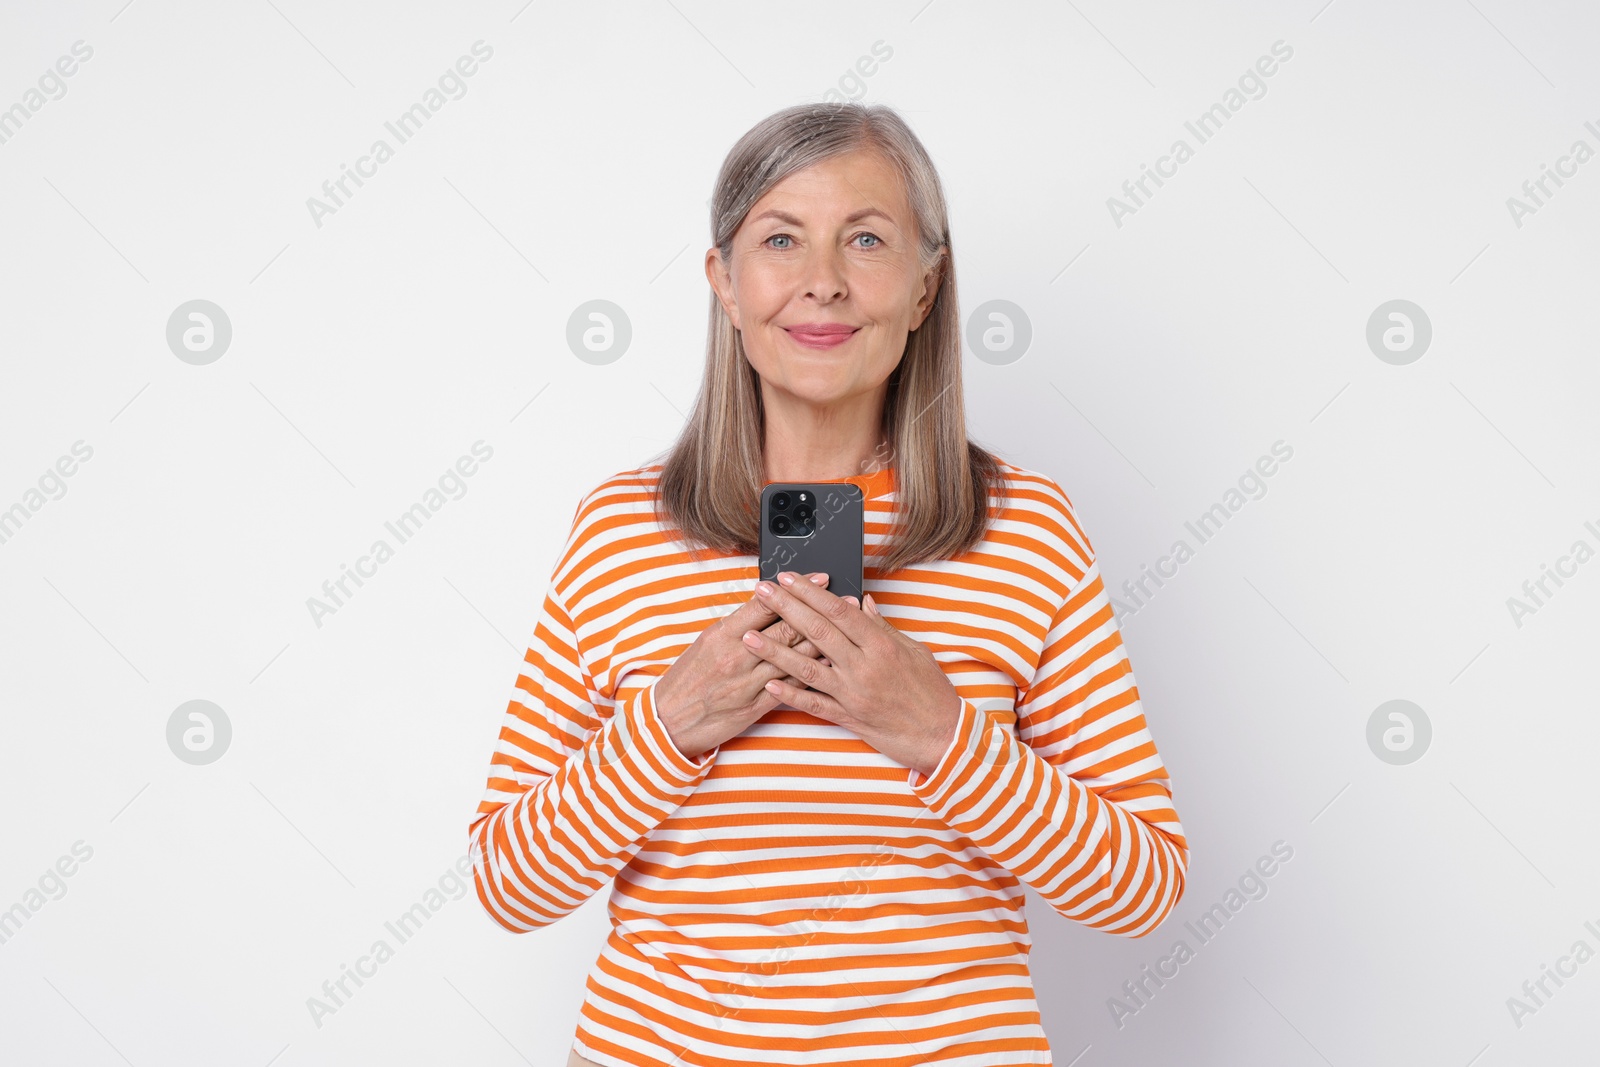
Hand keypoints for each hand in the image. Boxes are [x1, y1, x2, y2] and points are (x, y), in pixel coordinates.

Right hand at [653, 572, 834, 761]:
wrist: (669, 721)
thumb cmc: (687, 679)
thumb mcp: (705, 643)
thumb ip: (736, 625)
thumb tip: (766, 603)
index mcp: (722, 635)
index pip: (764, 605)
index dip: (795, 590)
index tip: (817, 577)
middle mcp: (737, 656)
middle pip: (785, 628)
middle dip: (818, 610)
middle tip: (843, 595)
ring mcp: (748, 682)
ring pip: (793, 656)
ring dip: (824, 639)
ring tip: (847, 625)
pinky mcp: (756, 706)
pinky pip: (790, 687)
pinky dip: (812, 673)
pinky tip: (831, 662)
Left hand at [740, 570, 963, 777]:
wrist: (942, 735)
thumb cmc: (932, 692)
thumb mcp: (915, 650)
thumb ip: (884, 627)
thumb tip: (863, 602)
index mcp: (881, 645)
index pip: (839, 610)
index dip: (810, 592)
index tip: (789, 578)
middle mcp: (864, 667)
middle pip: (817, 631)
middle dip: (786, 608)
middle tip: (762, 591)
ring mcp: (852, 693)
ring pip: (806, 667)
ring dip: (775, 650)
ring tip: (749, 635)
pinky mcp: (848, 717)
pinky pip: (813, 705)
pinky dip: (790, 694)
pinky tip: (769, 683)